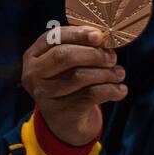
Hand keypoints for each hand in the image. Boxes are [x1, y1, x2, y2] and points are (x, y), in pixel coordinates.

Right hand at [20, 26, 126, 146]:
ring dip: (106, 73)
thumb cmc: (67, 81)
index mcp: (33, 55)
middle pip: (64, 56)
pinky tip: (120, 89)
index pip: (53, 37)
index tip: (99, 35)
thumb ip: (78, 46)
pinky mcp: (61, 111)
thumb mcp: (65, 63)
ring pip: (79, 76)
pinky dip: (110, 90)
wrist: (65, 121)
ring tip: (119, 73)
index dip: (78, 34)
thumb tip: (101, 35)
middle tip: (112, 56)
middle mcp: (34, 74)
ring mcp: (45, 94)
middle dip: (93, 54)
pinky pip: (90, 95)